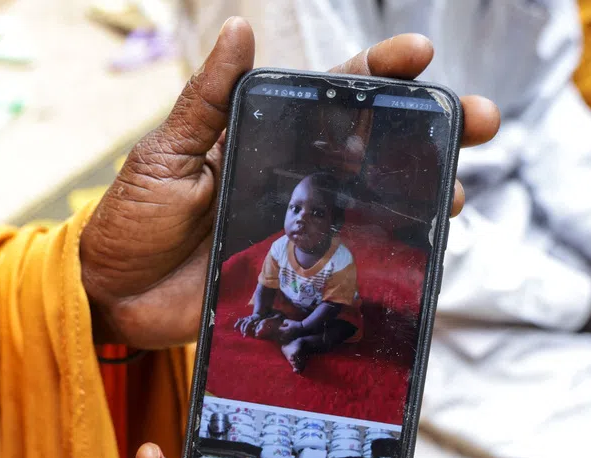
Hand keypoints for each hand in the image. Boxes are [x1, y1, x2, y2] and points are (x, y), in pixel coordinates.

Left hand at [79, 19, 500, 348]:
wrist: (111, 297)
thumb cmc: (130, 219)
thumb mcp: (165, 154)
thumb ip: (208, 100)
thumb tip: (241, 26)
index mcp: (260, 137)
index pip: (329, 96)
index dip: (377, 73)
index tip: (419, 55)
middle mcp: (290, 178)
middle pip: (372, 147)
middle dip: (430, 130)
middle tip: (479, 121)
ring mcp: (298, 228)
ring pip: (375, 202)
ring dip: (423, 193)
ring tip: (455, 193)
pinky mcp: (294, 276)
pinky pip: (350, 260)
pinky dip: (390, 253)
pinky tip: (423, 246)